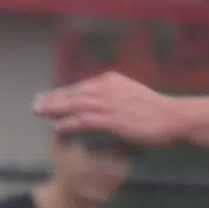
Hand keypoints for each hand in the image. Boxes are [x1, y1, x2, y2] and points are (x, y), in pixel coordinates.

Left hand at [31, 73, 183, 149]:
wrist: (173, 117)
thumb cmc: (155, 110)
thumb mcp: (131, 94)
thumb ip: (114, 96)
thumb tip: (101, 101)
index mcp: (111, 81)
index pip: (80, 86)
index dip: (62, 92)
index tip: (47, 96)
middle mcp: (106, 88)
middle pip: (73, 93)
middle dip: (52, 98)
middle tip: (35, 103)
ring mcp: (109, 103)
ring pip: (74, 105)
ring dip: (54, 109)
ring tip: (39, 113)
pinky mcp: (112, 118)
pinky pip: (83, 120)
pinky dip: (68, 123)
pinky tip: (56, 126)